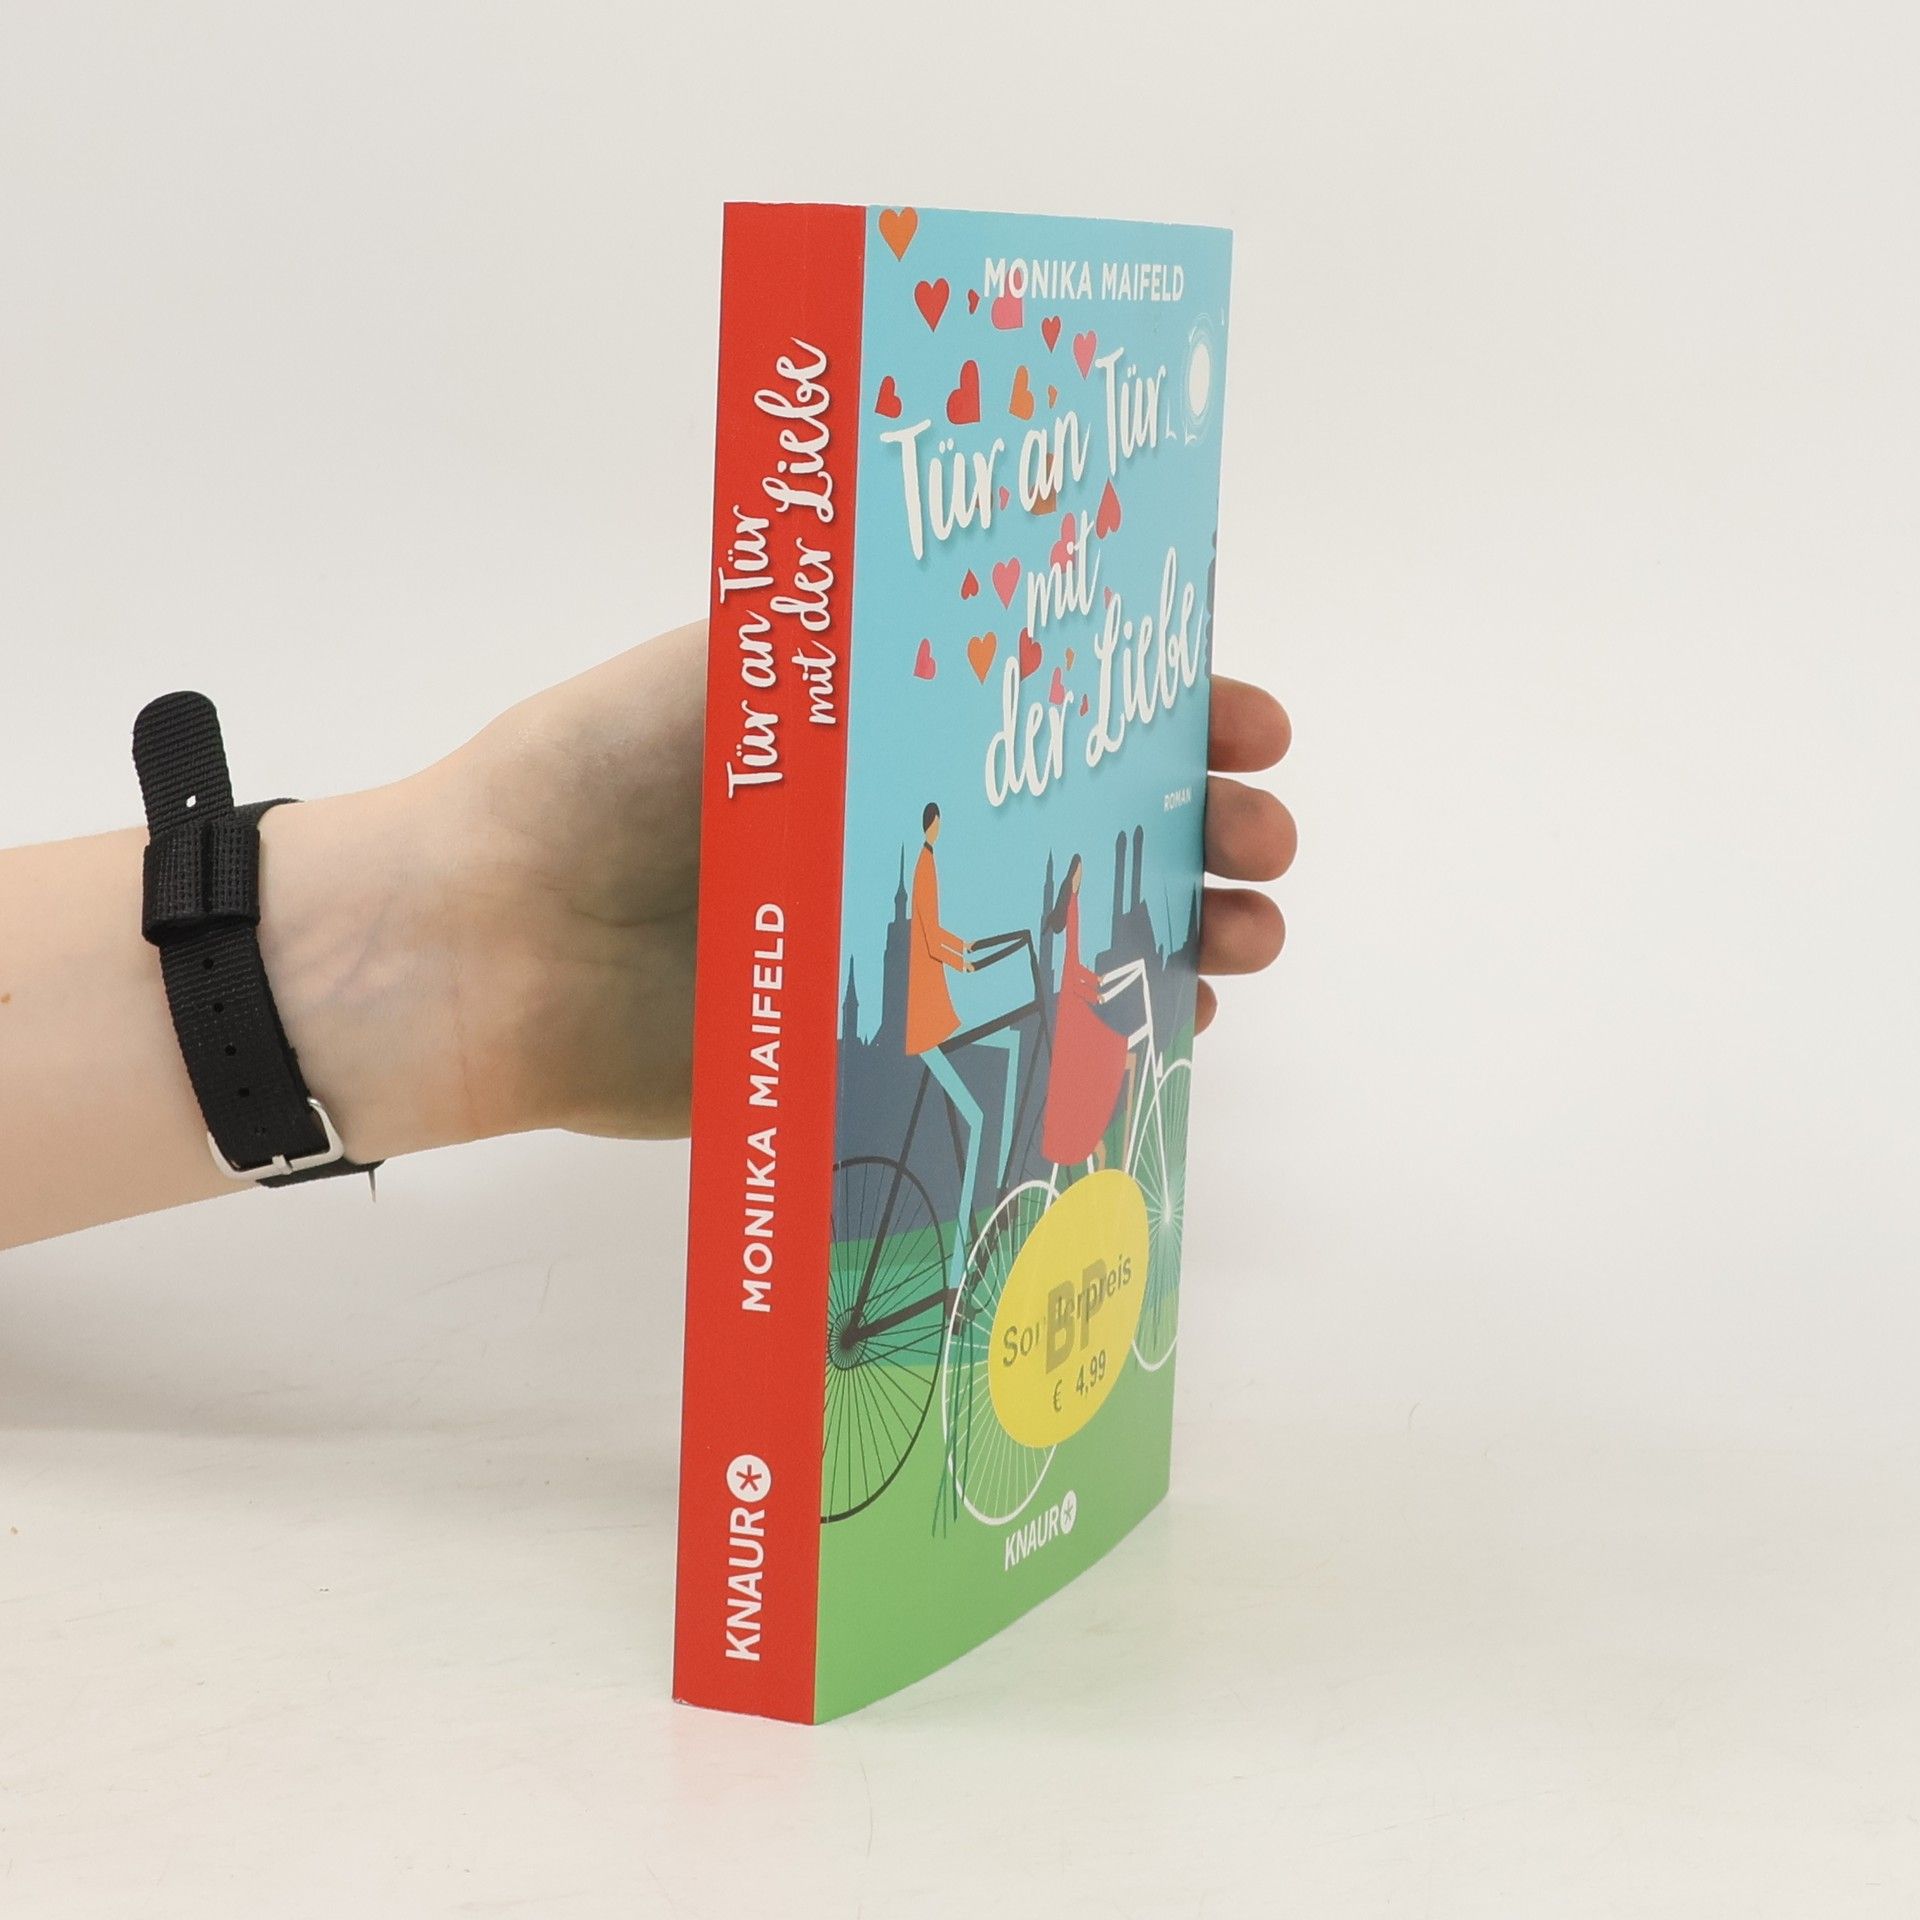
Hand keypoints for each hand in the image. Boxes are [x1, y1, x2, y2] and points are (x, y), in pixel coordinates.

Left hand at [372, 624, 1292, 1144]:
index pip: (1062, 708)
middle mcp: (910, 831)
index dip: (1166, 708)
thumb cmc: (592, 776)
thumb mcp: (733, 670)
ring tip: (1249, 932)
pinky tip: (1171, 1022)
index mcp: (887, 728)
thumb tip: (1029, 602)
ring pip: (1085, 932)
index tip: (1240, 717)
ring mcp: (903, 946)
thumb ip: (863, 648)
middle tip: (1259, 834)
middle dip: (1204, 821)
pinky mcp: (879, 1051)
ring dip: (1187, 928)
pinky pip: (1022, 1040)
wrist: (485, 948)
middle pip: (1099, 821)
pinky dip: (1109, 1032)